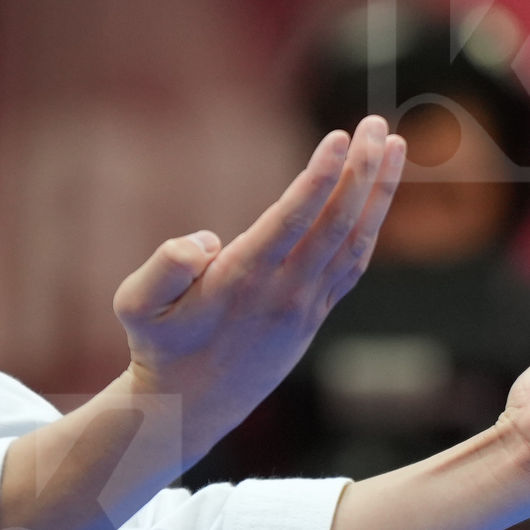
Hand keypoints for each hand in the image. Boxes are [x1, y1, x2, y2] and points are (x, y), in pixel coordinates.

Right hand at [0, 118, 401, 529]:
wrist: (191, 406)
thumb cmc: (160, 344)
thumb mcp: (136, 305)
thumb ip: (164, 266)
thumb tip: (206, 242)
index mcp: (242, 281)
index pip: (291, 221)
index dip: (319, 178)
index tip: (339, 137)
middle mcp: (283, 292)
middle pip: (335, 223)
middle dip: (360, 170)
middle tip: (375, 123)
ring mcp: (306, 305)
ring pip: (354, 241)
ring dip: (377, 191)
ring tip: (393, 144)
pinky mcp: (314, 313)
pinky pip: (352, 262)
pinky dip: (371, 224)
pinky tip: (379, 193)